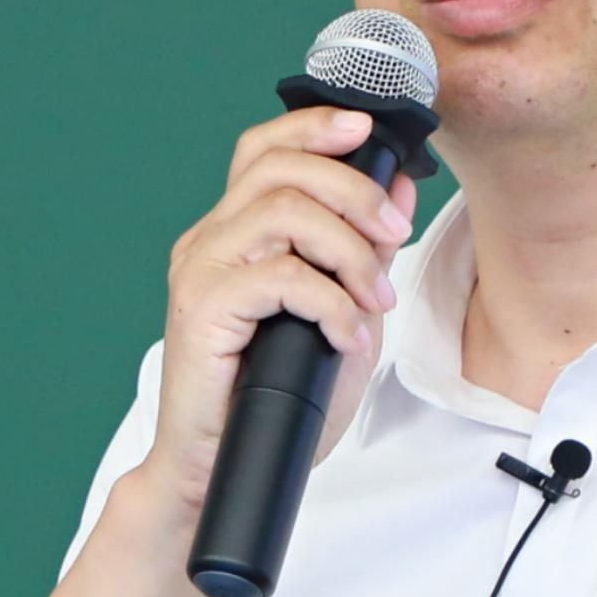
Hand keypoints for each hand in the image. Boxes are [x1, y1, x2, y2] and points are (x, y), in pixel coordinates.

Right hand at [128, 104, 419, 515]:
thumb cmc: (271, 400)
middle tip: (395, 231)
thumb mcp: (339, 315)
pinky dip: (332, 304)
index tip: (369, 131)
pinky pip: (281, 277)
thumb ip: (363, 253)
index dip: (315, 126)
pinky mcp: (201, 309)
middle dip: (355, 189)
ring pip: (283, 212)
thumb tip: (396, 186)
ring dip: (349, 249)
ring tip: (373, 299)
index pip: (265, 149)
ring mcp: (200, 271)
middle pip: (281, 166)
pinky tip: (347, 337)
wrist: (215, 470)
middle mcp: (210, 240)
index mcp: (233, 231)